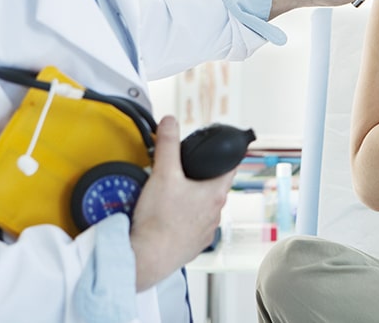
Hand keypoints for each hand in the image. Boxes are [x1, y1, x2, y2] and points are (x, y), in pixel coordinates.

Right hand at [129, 116, 233, 290]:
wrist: (147, 257)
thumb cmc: (159, 220)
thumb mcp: (163, 173)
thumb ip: (168, 144)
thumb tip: (170, 122)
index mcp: (215, 193)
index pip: (231, 166)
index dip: (226, 154)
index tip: (223, 149)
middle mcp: (216, 214)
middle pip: (214, 186)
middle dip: (201, 176)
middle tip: (184, 170)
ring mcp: (206, 232)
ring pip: (203, 208)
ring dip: (192, 199)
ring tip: (172, 194)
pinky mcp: (193, 246)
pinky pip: (193, 227)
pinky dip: (183, 219)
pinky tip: (168, 217)